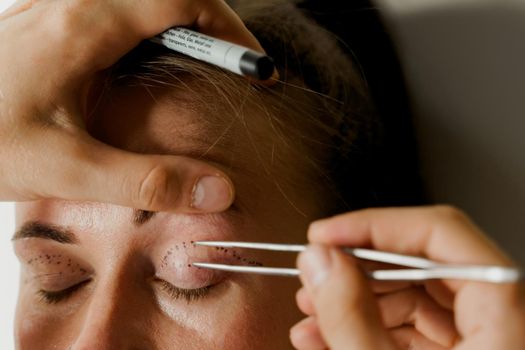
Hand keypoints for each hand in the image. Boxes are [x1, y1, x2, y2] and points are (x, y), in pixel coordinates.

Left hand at [0, 0, 262, 210]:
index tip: (255, 67)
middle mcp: (75, 4)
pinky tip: (148, 77)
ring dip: (183, 30)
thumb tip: (218, 190)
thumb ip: (146, 181)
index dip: (230, 29)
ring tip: (200, 75)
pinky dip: (152, 36)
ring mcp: (60, 9)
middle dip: (213, 28)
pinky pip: (118, 14)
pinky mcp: (51, 25)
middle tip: (234, 72)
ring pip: (144, 2)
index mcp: (86, 24)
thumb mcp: (66, 169)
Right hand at [290, 206, 524, 348]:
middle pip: (425, 263)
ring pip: (413, 296)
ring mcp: (480, 343)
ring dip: (354, 300)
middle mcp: (501, 324)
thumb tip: (319, 261)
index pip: (445, 233)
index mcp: (507, 322)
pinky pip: (411, 329)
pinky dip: (366, 327)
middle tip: (315, 272)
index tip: (328, 234)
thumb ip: (351, 318)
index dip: (378, 225)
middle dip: (357, 267)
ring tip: (311, 312)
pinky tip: (326, 335)